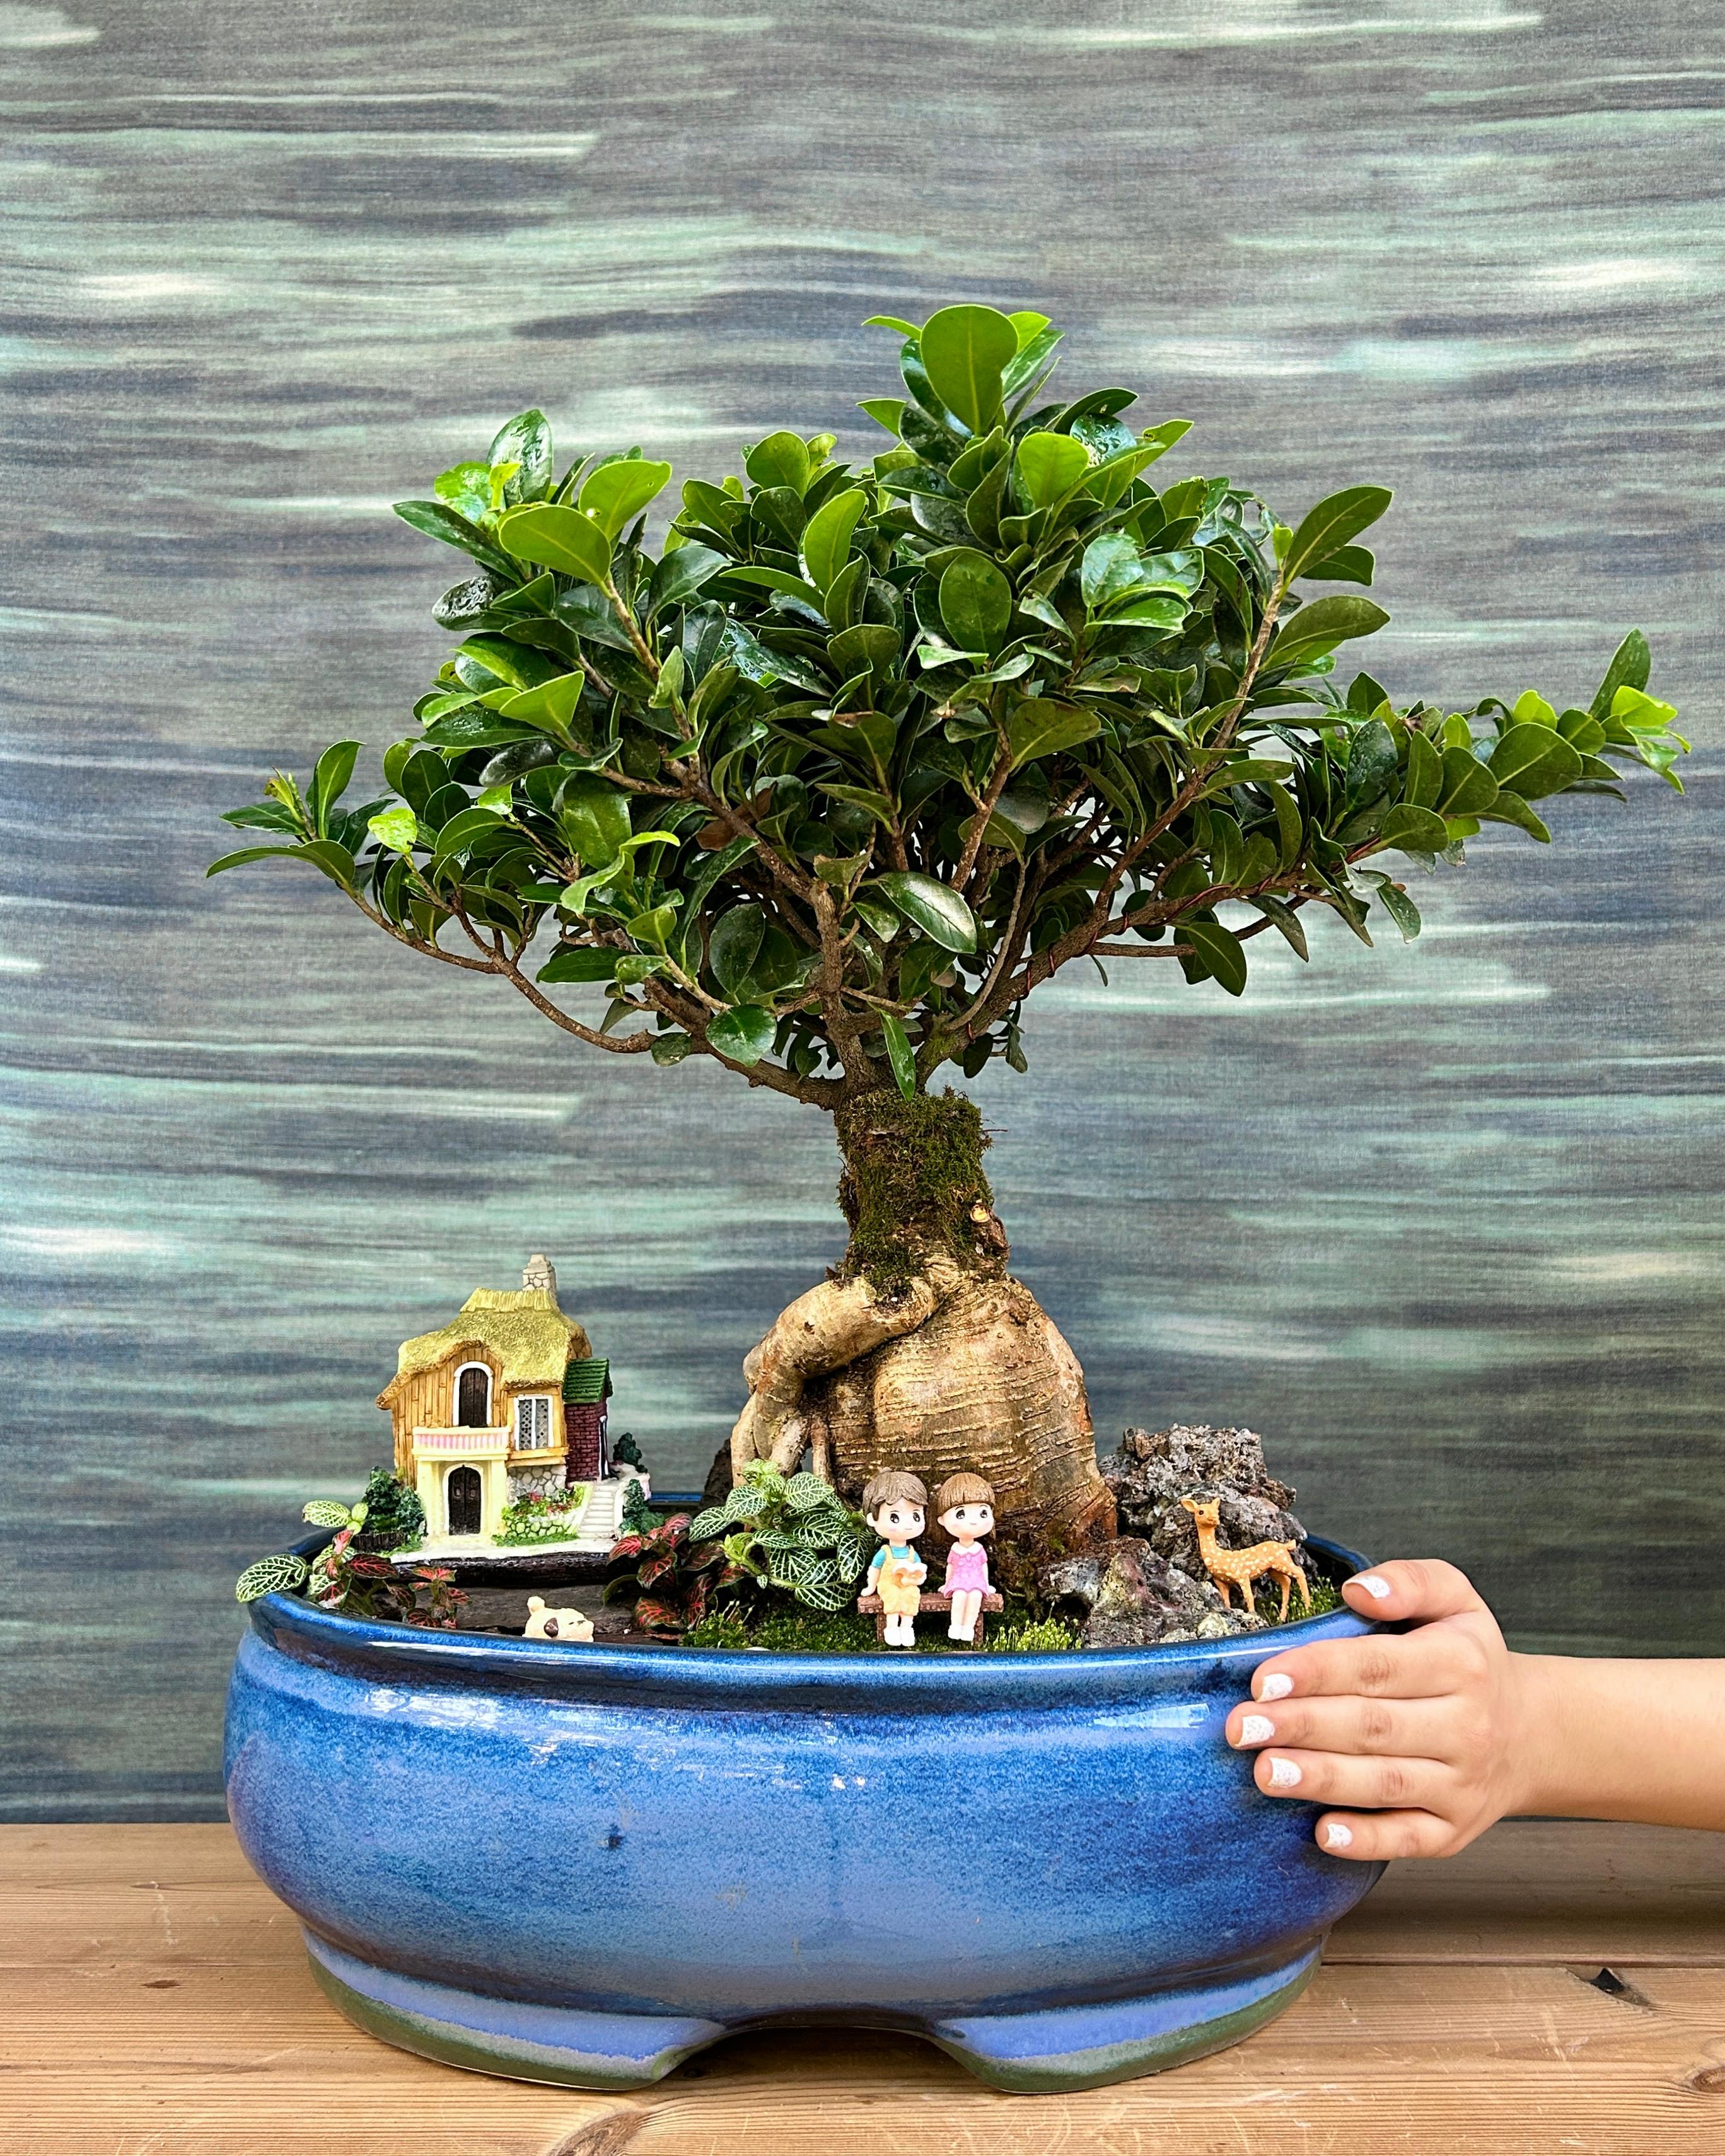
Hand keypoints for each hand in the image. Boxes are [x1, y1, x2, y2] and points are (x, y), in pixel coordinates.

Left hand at [1225, 1559, 1536, 1860]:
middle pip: (1373, 1726)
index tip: (1263, 1680)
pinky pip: (1409, 1839)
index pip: (1379, 1666)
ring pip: (1385, 1783)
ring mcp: (1462, 1784)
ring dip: (1321, 1780)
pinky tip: (1321, 1833)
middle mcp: (1467, 1727)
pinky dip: (1366, 1840)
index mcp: (1460, 1663)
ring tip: (1264, 1773)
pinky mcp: (1454, 1831)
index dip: (1318, 1672)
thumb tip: (1357, 1591)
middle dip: (1302, 1727)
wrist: (1529, 1734)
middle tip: (1241, 1728)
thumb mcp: (1454, 1600)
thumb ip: (1409, 1581)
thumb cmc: (1468, 1658)